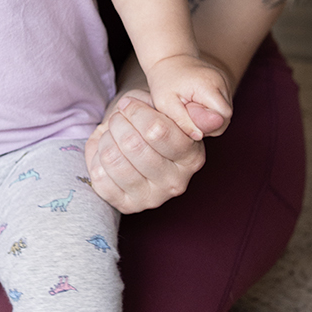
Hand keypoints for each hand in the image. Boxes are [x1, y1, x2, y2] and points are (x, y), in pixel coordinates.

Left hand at [84, 90, 204, 214]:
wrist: (137, 140)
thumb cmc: (152, 120)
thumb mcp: (166, 107)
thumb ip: (185, 110)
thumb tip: (215, 116)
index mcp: (191, 156)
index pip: (156, 130)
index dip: (135, 112)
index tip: (128, 104)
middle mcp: (176, 182)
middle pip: (133, 145)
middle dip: (118, 123)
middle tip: (118, 118)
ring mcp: (152, 198)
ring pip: (114, 161)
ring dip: (106, 139)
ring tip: (111, 132)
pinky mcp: (128, 206)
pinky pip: (101, 179)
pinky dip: (96, 158)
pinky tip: (105, 150)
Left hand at [143, 53, 233, 141]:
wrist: (169, 59)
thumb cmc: (164, 82)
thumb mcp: (165, 103)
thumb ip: (182, 120)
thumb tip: (198, 136)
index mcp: (208, 85)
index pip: (223, 116)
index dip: (210, 125)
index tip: (191, 121)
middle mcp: (221, 80)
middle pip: (227, 115)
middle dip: (210, 122)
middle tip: (189, 116)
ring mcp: (225, 80)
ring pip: (226, 110)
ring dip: (211, 116)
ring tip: (192, 108)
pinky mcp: (224, 81)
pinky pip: (223, 104)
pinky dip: (212, 109)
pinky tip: (197, 103)